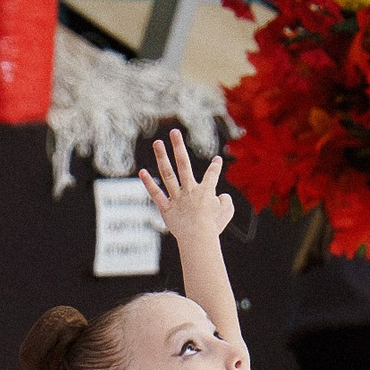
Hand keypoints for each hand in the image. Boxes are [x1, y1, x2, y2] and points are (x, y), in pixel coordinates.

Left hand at [138, 129, 231, 245]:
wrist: (198, 238)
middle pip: (184, 164)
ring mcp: (177, 197)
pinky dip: (148, 184)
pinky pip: (156, 194)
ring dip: (162, 157)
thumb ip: (226, 202)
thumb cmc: (214, 227)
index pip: (212, 175)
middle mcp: (190, 190)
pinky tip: (142, 172)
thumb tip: (222, 196)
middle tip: (174, 131)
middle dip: (178, 146)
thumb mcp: (227, 212)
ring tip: (157, 142)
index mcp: (206, 190)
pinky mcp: (166, 208)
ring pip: (168, 174)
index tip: (216, 160)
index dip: (215, 167)